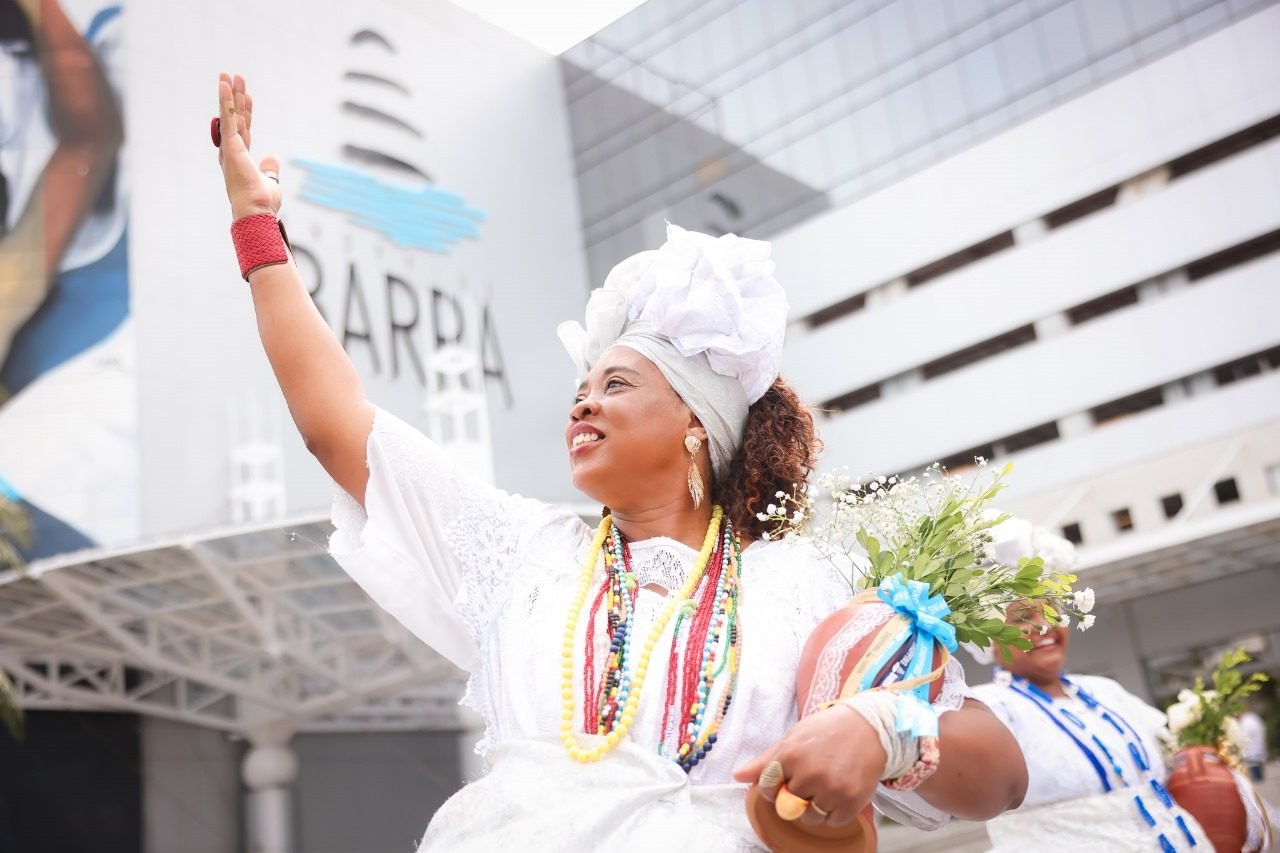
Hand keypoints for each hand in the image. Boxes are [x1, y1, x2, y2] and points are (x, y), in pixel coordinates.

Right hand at [216, 72, 280, 221]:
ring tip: (228, 75)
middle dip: (235, 98)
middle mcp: (231, 152)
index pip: (244, 130)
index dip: (246, 113)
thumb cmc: (261, 202)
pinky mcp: (230, 145)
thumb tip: (272, 158)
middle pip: (235, 119)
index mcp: (240, 159)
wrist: (256, 210)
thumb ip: (269, 169)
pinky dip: (225, 101)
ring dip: (229, 94)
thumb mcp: (270, 182)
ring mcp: (229, 148)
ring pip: (229, 115)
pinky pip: (227, 119)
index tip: (248, 97)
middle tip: (235, 78)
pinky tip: (224, 85)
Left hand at [733, 704, 886, 828]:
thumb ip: (766, 761)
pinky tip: (838, 792)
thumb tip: (737, 776)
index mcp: (791, 755)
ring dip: (814, 807)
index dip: (773, 787)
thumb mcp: (793, 738)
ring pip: (809, 818)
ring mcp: (831, 789)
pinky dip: (834, 812)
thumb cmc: (827, 731)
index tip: (784, 780)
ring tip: (825, 785)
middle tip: (811, 776)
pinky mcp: (851, 802)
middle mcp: (810, 774)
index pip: (767, 788)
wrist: (869, 728)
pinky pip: (832, 822)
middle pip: (788, 804)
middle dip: (795, 795)